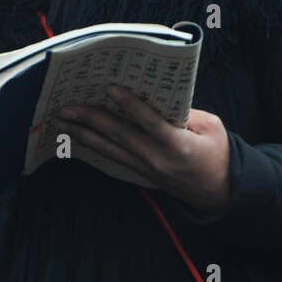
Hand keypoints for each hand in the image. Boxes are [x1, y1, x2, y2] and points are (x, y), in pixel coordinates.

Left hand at [54, 85, 230, 213]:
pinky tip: (77, 140)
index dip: (129, 105)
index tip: (109, 88)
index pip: (148, 122)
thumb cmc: (218, 155)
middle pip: (119, 136)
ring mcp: (146, 169)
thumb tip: (156, 97)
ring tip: (61, 123)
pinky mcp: (141, 174)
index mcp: (177, 144)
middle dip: (90, 119)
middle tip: (66, 108)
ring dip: (83, 135)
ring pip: (109, 150)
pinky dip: (94, 148)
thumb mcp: (211, 128)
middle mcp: (156, 158)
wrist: (220, 193)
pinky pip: (113, 159)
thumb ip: (185, 112)